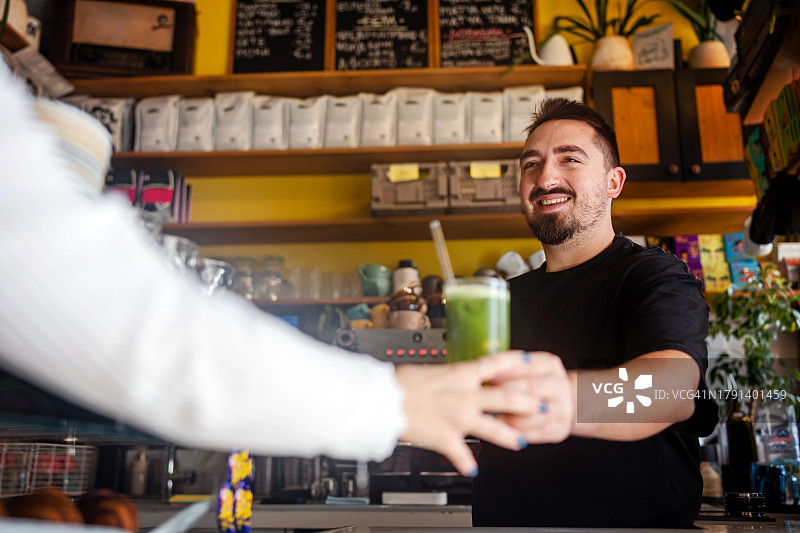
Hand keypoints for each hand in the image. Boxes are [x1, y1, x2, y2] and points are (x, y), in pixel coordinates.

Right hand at [394, 351, 538, 476]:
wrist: (383, 399)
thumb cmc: (398, 382)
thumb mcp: (426, 371)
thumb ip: (442, 379)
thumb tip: (443, 379)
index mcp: (459, 375)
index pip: (494, 364)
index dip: (515, 362)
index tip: (530, 361)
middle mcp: (464, 396)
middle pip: (505, 397)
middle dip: (527, 403)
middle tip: (541, 406)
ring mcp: (458, 418)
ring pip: (494, 428)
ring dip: (510, 436)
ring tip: (521, 443)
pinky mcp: (446, 438)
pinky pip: (462, 454)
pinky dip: (467, 463)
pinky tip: (472, 469)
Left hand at [489, 351, 574, 443]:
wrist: (561, 400)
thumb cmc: (534, 382)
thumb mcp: (526, 368)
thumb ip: (509, 369)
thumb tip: (482, 373)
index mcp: (549, 364)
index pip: (526, 366)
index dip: (504, 372)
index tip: (486, 377)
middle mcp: (559, 384)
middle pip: (530, 388)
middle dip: (506, 395)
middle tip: (487, 399)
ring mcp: (563, 408)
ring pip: (534, 415)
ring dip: (511, 418)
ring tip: (492, 420)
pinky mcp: (560, 429)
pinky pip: (536, 434)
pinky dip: (518, 434)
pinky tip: (504, 432)